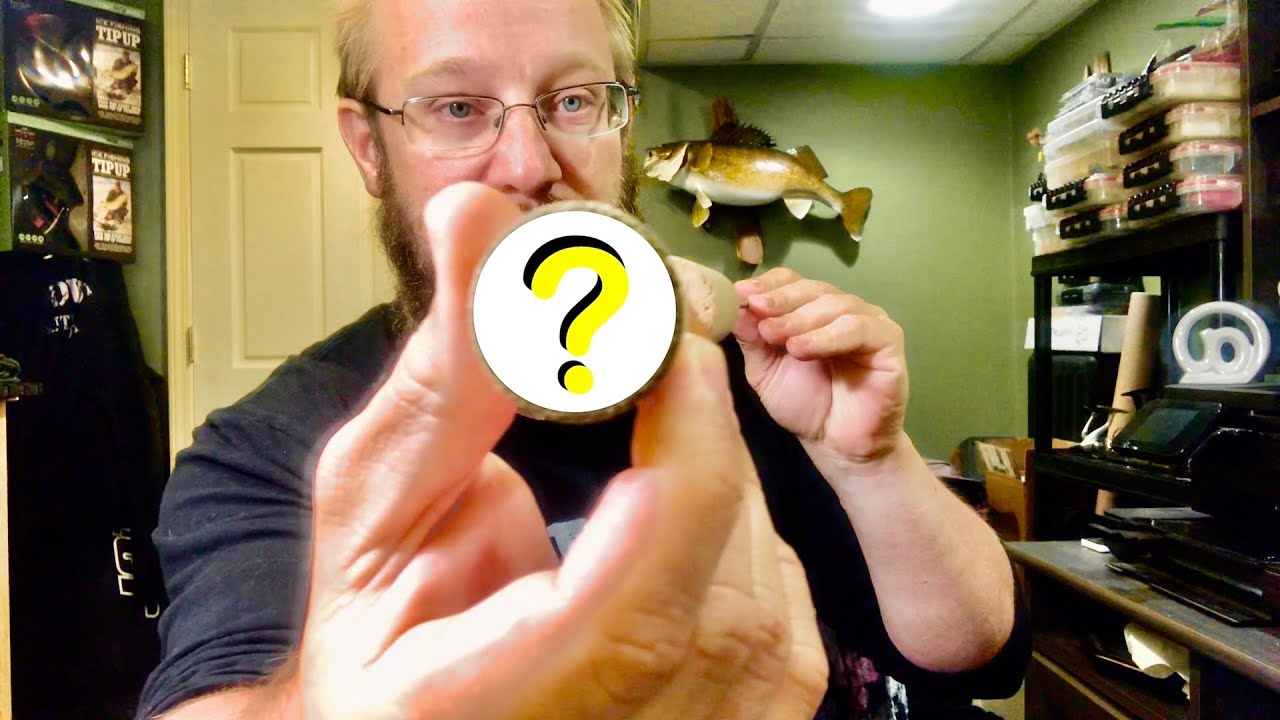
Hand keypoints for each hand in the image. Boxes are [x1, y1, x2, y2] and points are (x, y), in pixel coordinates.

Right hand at [299, 184, 827, 718]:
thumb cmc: (382, 632)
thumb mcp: (374, 506)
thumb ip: (444, 379)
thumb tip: (480, 220)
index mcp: (481, 706)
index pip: (631, 608)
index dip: (685, 460)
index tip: (678, 353)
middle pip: (717, 588)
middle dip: (703, 442)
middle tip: (667, 359)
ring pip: (763, 593)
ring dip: (724, 478)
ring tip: (660, 435)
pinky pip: (786, 611)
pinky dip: (744, 532)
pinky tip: (680, 513)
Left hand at [734, 268, 907, 464]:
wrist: (838, 444)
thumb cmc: (804, 406)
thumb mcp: (765, 371)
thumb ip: (753, 340)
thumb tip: (735, 307)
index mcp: (810, 310)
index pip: (790, 281)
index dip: (767, 284)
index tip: (741, 293)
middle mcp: (840, 309)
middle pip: (810, 288)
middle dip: (780, 300)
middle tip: (757, 309)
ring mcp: (867, 321)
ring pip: (833, 304)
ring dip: (800, 319)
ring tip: (775, 336)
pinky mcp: (888, 339)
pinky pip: (858, 328)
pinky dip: (827, 336)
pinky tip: (802, 349)